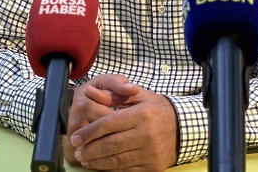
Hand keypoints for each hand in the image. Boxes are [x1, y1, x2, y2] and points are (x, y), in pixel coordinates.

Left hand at [64, 74, 178, 170]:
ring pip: (116, 161)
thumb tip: (92, 93)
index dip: (89, 132)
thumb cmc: (157, 109)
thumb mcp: (140, 96)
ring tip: (85, 159)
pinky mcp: (153, 167)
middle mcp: (146, 134)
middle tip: (77, 151)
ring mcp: (150, 153)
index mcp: (142, 114)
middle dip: (89, 150)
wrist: (183, 129)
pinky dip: (110, 169)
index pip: (108, 124)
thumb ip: (115, 94)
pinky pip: (126, 170)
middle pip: (110, 145)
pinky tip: (100, 165)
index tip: (75, 137)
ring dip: (96, 162)